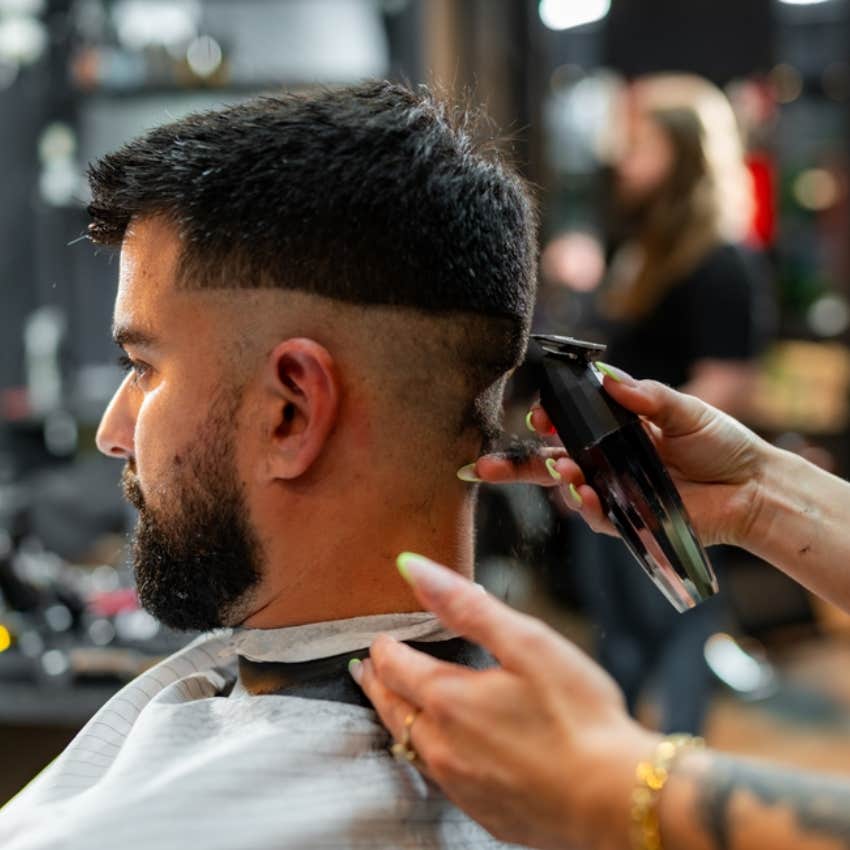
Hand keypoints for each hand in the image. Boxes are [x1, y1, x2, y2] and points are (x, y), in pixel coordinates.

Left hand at [351, 553, 657, 849]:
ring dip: (398, 718)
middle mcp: (442, 746)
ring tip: (395, 703)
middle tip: (368, 670)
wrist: (616, 800)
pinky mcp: (482, 811)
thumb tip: (414, 569)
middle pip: (391, 708)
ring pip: (409, 745)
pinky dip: (428, 753)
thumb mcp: (525, 642)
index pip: (395, 666)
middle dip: (377, 683)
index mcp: (448, 699)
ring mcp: (459, 785)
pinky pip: (437, 778)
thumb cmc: (580, 717)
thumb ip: (465, 605)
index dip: (385, 647)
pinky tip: (441, 750)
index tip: (381, 638)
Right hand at [468, 365, 771, 547]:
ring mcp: (614, 491)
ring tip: (564, 466)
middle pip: (549, 461)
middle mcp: (607, 461)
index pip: (569, 424)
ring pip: (566, 489)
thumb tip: (607, 379)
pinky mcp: (628, 519)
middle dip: (511, 465)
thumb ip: (646, 396)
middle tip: (481, 467)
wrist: (752, 486)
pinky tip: (584, 494)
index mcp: (615, 430)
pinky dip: (586, 505)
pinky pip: (596, 515)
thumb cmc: (721, 444)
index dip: (547, 419)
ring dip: (557, 478)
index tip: (537, 412)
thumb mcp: (685, 411)